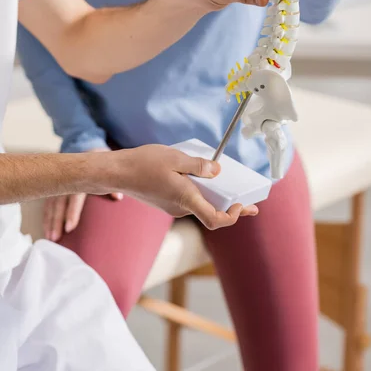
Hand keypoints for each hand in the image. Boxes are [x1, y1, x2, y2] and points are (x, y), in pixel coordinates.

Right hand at [43, 148, 122, 240]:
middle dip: (56, 220)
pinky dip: (47, 215)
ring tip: (50, 237)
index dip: (72, 212)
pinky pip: (48, 201)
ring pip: (51, 202)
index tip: (70, 227)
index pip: (74, 195)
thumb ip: (112, 181)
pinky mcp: (54, 185)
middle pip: (59, 202)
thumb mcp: (108, 164)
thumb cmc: (99, 158)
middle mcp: (66, 178)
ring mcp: (59, 181)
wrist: (85, 143)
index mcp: (80, 173)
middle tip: (55, 238)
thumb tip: (117, 197)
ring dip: (50, 220)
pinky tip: (46, 227)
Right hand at [101, 145, 258, 229]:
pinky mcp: (165, 201)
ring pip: (198, 204)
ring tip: (222, 180)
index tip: (242, 206)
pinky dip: (198, 191)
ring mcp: (172, 206)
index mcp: (186, 199)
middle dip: (229, 206)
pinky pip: (187, 199)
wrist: (116, 172)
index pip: (215, 220)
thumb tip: (217, 171)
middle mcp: (180, 207)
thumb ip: (198, 166)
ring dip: (212, 196)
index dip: (234, 216)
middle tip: (246, 201)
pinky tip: (197, 175)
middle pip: (210, 212)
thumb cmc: (143, 164)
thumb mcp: (176, 158)